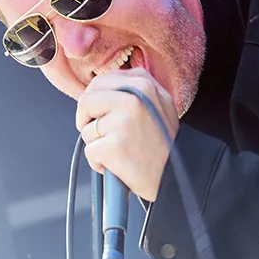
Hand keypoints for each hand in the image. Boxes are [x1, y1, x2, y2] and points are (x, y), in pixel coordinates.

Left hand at [76, 68, 178, 201]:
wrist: (173, 177)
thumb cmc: (165, 144)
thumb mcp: (160, 103)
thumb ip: (134, 88)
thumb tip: (103, 86)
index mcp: (142, 84)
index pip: (99, 82)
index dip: (94, 99)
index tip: (99, 113)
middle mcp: (133, 99)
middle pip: (86, 101)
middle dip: (86, 119)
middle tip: (102, 133)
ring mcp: (122, 122)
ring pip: (86, 128)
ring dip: (96, 143)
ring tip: (119, 150)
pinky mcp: (112, 146)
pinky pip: (89, 151)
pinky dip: (98, 162)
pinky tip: (116, 164)